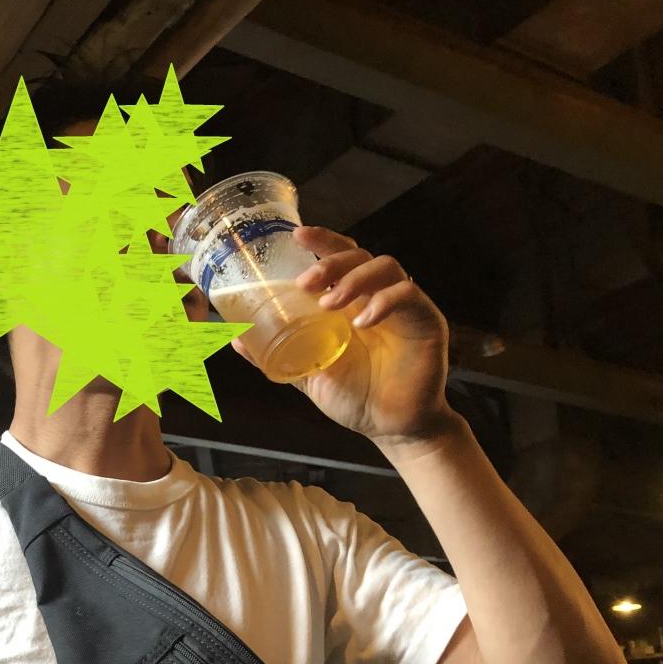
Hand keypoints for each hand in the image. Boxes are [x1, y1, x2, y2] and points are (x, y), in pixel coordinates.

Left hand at [231, 227, 457, 449]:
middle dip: (331, 261)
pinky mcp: (426, 321)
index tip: (297, 235)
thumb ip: (276, 355)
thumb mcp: (307, 372)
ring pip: (386, 267)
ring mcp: (404, 307)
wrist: (389, 428)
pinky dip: (384, 302)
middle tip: (307, 281)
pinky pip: (408, 296)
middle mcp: (377, 297)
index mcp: (351, 302)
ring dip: (353, 280)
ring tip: (329, 303)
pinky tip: (363, 320)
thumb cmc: (354, 397)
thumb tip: (236, 341)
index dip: (322, 241)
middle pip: (360, 255)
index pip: (340, 258)